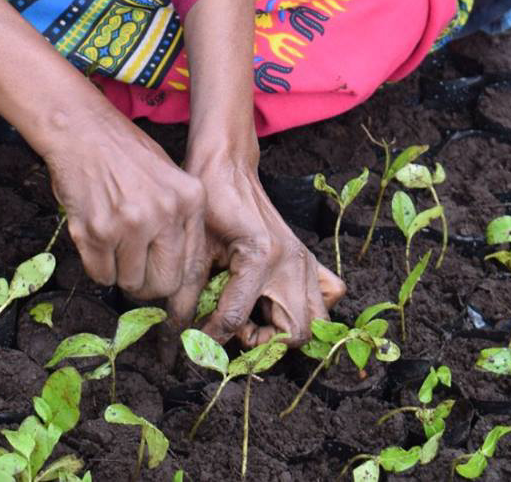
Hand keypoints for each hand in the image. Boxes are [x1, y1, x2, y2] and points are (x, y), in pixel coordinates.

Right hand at [45, 108, 207, 304]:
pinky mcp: (97, 231)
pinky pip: (100, 275)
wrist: (82, 130)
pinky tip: (95, 237)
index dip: (172, 280)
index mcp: (191, 200)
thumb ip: (180, 223)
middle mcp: (165, 213)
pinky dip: (96, 266)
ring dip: (118, 271)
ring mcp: (131, 223)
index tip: (159, 281)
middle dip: (146, 284)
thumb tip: (179, 278)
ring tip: (112, 242)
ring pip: (129, 282)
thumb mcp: (170, 180)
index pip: (191, 267)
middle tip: (132, 270)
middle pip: (163, 284)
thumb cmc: (124, 154)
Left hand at [181, 152, 344, 347]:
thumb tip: (180, 336)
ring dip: (286, 329)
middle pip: (295, 333)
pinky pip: (329, 293)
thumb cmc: (208, 204)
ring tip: (257, 316)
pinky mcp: (308, 257)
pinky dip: (309, 307)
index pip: (236, 320)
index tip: (196, 342)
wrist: (228, 168)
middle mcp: (291, 262)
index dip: (211, 338)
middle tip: (237, 328)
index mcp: (259, 258)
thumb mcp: (194, 250)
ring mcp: (305, 260)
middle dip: (264, 342)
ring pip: (315, 321)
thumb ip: (189, 295)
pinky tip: (279, 302)